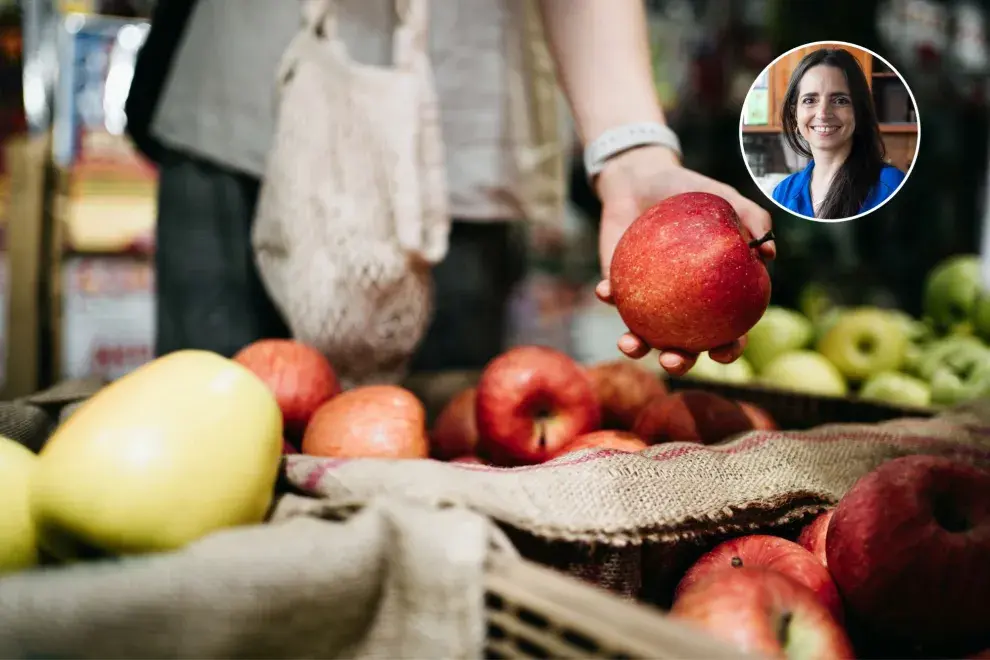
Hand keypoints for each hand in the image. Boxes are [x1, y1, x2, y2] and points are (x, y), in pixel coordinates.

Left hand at [593, 145, 775, 376]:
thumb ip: (750, 218)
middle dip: (678, 362)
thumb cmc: (688, 192)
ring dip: (636, 347)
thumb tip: (768, 252)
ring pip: (643, 334)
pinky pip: (612, 296)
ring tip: (630, 343)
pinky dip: (608, 296)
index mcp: (711, 297)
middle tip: (673, 359)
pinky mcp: (616, 286)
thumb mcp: (721, 197)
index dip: (729, 349)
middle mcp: (680, 306)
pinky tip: (606, 291)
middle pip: (683, 346)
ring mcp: (647, 300)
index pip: (728, 331)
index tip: (723, 352)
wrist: (641, 179)